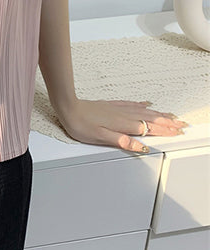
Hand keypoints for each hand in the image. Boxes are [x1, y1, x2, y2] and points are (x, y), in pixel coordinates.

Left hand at [57, 98, 189, 153]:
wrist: (68, 108)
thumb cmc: (81, 125)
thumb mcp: (100, 138)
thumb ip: (122, 141)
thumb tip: (140, 146)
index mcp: (122, 125)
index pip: (148, 129)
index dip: (164, 131)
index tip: (177, 131)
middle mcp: (123, 115)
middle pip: (150, 119)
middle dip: (166, 122)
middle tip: (180, 124)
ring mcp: (118, 108)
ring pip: (143, 111)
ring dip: (158, 113)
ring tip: (169, 115)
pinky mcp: (112, 105)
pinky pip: (132, 104)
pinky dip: (142, 105)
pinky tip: (146, 103)